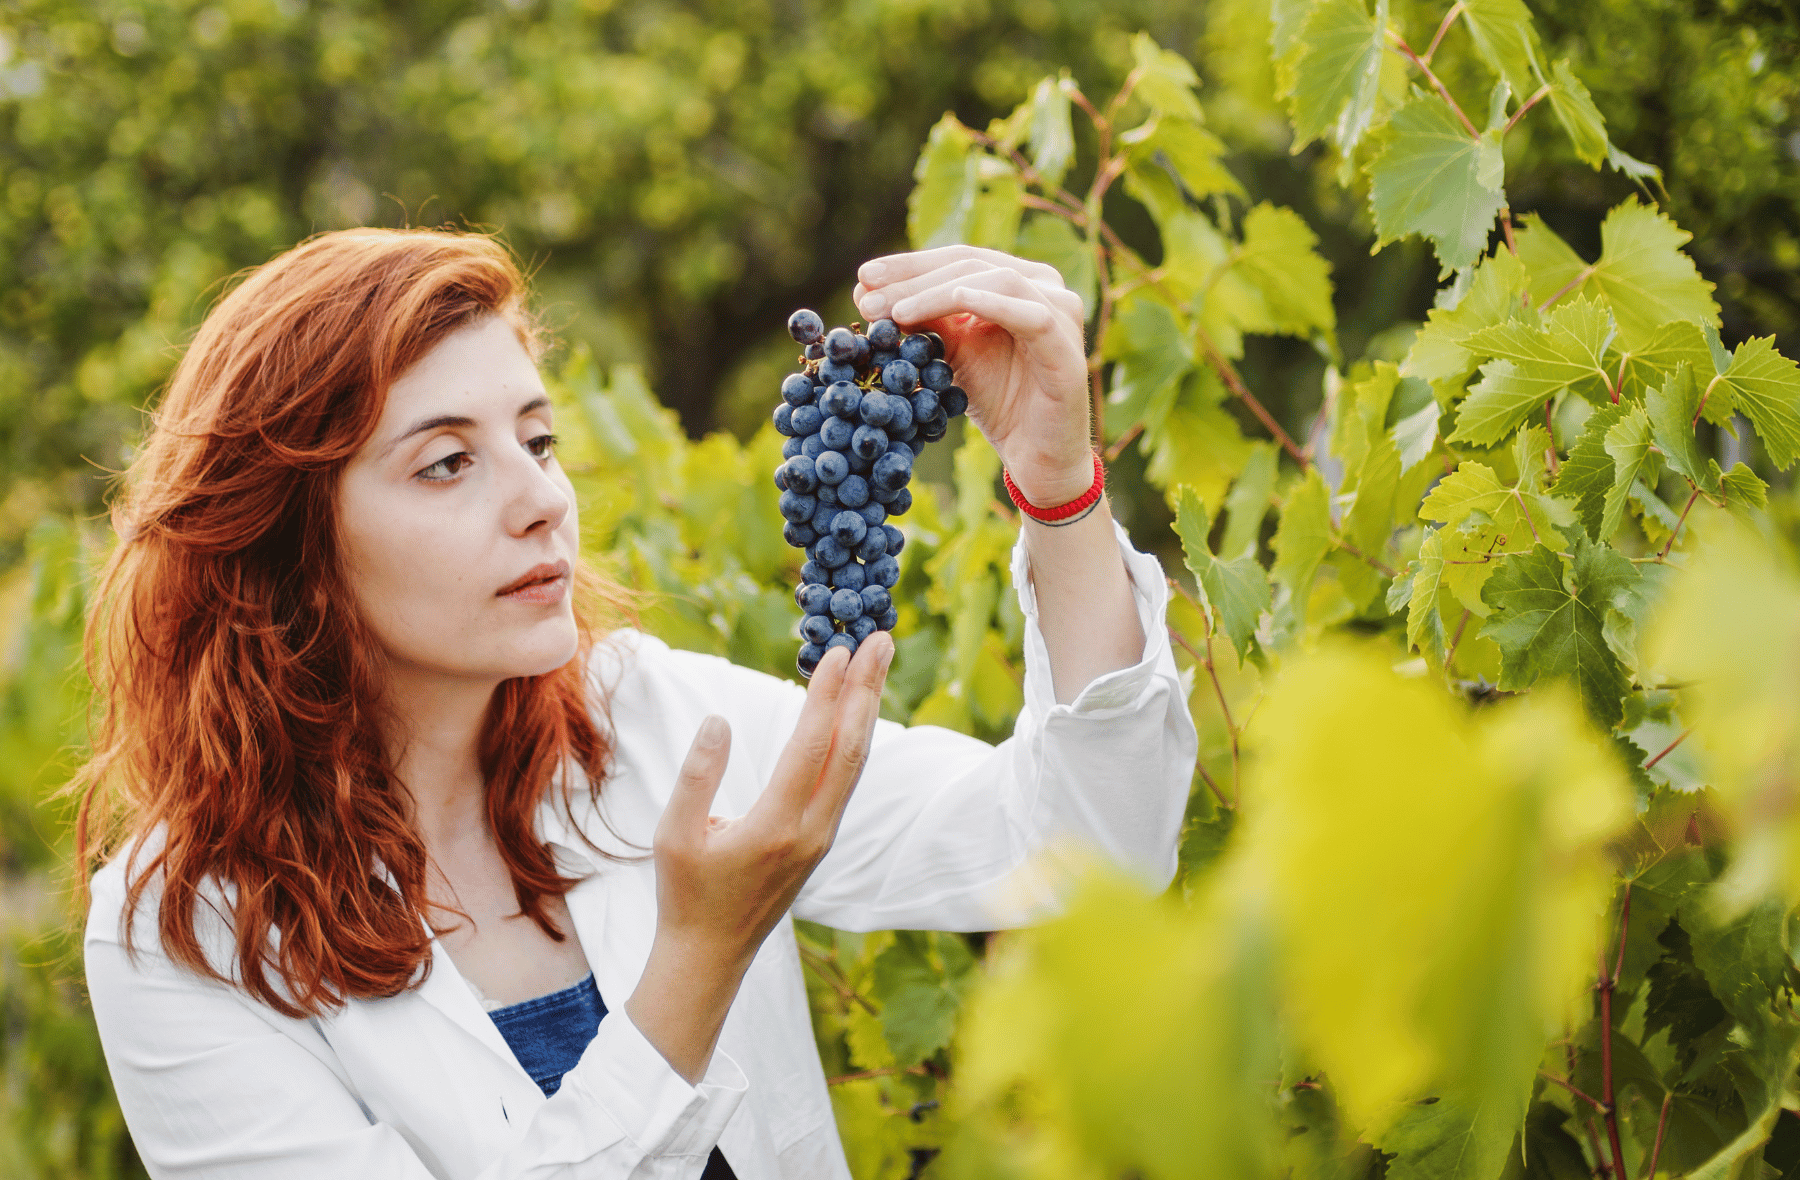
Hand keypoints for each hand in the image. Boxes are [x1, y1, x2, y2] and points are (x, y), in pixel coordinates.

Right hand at [625, 634, 892, 1080]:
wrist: (710, 957)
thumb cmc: (686, 896)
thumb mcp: (674, 836)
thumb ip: (697, 776)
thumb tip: (719, 721)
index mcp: (775, 827)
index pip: (811, 747)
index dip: (828, 696)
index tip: (840, 650)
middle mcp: (811, 831)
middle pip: (850, 747)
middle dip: (867, 689)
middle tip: (882, 638)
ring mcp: (822, 837)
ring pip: (855, 763)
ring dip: (867, 710)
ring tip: (877, 664)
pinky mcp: (821, 841)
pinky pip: (846, 780)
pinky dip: (854, 738)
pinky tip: (856, 713)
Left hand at [853, 246, 1093, 506]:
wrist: (1036, 457)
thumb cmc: (1000, 401)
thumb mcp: (953, 353)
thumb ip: (924, 321)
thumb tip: (869, 293)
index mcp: (1020, 280)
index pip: (958, 259)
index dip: (909, 265)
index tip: (862, 278)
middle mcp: (1046, 287)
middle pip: (972, 265)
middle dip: (915, 279)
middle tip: (868, 297)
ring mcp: (1062, 315)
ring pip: (997, 281)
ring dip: (939, 293)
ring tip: (897, 313)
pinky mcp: (1068, 351)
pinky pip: (1033, 317)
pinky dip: (993, 304)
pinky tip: (956, 300)